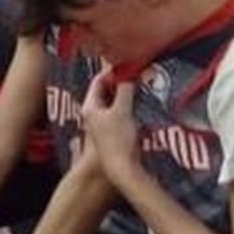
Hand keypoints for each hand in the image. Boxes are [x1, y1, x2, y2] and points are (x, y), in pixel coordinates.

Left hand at [79, 66, 140, 181]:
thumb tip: (131, 71)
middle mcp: (94, 113)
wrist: (122, 169)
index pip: (99, 81)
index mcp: (90, 106)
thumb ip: (125, 89)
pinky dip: (131, 104)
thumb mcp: (122, 110)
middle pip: (107, 90)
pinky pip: (122, 111)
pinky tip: (143, 102)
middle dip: (123, 81)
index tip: (129, 64)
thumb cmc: (118, 140)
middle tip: (138, 73)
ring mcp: (104, 123)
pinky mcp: (115, 131)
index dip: (113, 71)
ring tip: (143, 85)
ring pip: (116, 101)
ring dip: (128, 93)